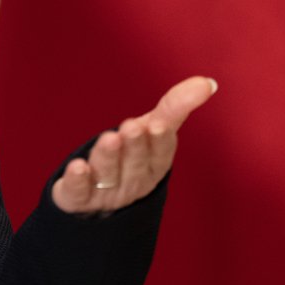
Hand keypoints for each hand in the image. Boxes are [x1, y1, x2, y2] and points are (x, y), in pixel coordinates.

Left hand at [52, 76, 217, 214]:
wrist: (97, 202)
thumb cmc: (131, 158)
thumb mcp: (152, 131)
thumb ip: (174, 108)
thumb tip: (206, 82)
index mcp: (154, 165)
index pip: (160, 152)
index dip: (160, 140)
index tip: (159, 124)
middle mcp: (133, 180)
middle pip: (134, 162)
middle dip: (134, 145)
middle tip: (131, 127)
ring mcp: (106, 192)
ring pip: (108, 174)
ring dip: (108, 157)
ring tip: (109, 139)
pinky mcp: (79, 198)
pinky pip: (79, 191)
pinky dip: (78, 180)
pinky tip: (77, 167)